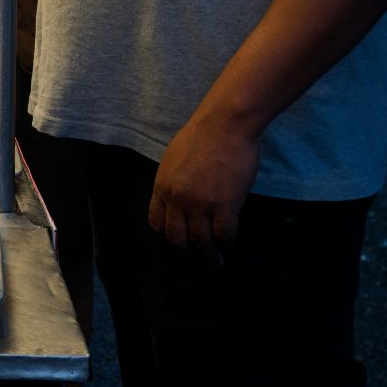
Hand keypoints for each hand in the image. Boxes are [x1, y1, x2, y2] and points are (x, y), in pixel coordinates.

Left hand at [148, 118, 261, 263]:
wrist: (223, 125)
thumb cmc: (201, 136)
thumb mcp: (173, 159)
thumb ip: (173, 181)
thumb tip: (178, 195)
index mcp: (162, 187)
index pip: (156, 222)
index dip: (167, 234)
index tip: (178, 240)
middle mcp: (177, 199)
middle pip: (177, 237)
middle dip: (187, 252)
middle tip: (198, 257)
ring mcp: (200, 204)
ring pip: (200, 241)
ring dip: (209, 254)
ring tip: (216, 260)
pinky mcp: (224, 205)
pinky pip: (223, 233)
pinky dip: (226, 242)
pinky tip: (229, 242)